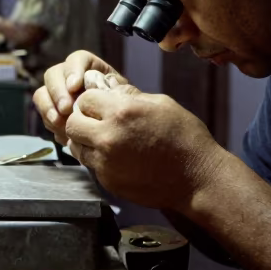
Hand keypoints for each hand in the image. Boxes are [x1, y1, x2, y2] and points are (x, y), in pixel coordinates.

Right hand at [33, 50, 126, 143]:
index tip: (75, 86)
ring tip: (61, 124)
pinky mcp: (52, 111)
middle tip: (66, 109)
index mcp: (89, 67)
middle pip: (53, 74)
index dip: (73, 71)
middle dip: (58, 92)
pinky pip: (43, 113)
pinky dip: (50, 123)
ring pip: (42, 93)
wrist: (117, 128)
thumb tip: (100, 90)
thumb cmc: (123, 108)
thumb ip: (113, 90)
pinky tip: (63, 133)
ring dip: (48, 108)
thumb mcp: (124, 96)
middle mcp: (69, 76)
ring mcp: (58, 94)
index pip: (77, 59)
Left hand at [64, 86, 225, 210]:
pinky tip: (117, 156)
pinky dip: (98, 159)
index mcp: (122, 112)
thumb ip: (129, 95)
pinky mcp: (108, 181)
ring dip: (86, 140)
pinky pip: (91, 165)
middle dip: (82, 119)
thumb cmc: (185, 138)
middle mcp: (108, 136)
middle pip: (72, 123)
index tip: (101, 105)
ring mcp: (106, 162)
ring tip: (106, 140)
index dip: (92, 101)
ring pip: (76, 146)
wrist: (197, 179)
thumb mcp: (161, 104)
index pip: (85, 99)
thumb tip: (109, 88)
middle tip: (97, 122)